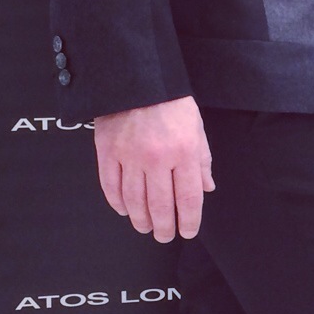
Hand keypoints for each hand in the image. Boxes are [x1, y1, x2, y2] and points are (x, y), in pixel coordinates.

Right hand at [93, 96, 212, 242]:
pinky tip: (124, 210)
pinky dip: (117, 203)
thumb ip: (202, 160)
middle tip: (165, 236)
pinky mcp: (107, 151)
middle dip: (164, 227)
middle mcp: (157, 158)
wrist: (137, 76)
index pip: (188, 198)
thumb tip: (206, 188)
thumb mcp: (196, 128)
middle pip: (160, 206)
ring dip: (141, 219)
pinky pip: (111, 186)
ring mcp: (129, 156)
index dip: (189, 221)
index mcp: (183, 151)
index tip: (188, 231)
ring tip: (146, 227)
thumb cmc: (171, 102)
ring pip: (134, 201)